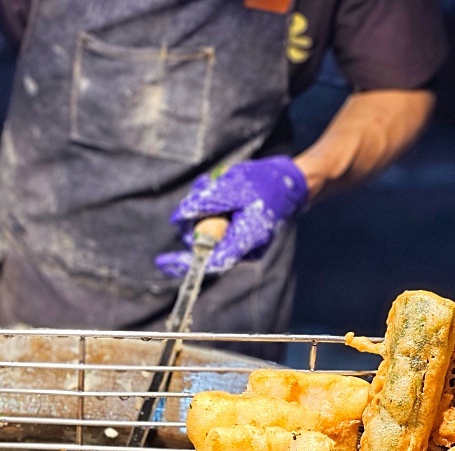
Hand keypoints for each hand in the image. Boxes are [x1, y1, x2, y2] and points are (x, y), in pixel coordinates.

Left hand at [155, 156, 307, 277]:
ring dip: (202, 208)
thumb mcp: (233, 186)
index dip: (183, 264)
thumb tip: (177, 218)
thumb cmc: (266, 182)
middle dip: (194, 220)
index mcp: (244, 241)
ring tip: (213, 184)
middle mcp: (241, 248)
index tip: (162, 261)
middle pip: (202, 243)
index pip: (209, 261)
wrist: (292, 182)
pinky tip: (219, 189)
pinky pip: (215, 226)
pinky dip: (211, 208)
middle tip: (202, 190)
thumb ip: (205, 202)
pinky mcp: (238, 233)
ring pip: (206, 232)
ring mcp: (240, 242)